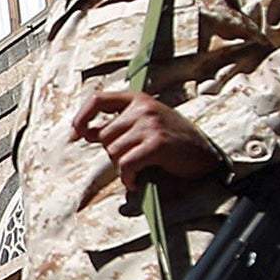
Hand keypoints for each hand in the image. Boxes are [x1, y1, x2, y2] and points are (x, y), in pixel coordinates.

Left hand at [72, 89, 223, 189]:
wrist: (205, 156)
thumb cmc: (173, 143)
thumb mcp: (144, 127)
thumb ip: (116, 127)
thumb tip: (83, 133)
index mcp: (138, 99)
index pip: (97, 100)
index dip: (81, 118)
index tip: (74, 135)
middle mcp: (143, 108)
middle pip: (104, 136)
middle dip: (113, 154)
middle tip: (133, 161)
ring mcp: (151, 124)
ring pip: (113, 152)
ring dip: (123, 167)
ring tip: (141, 169)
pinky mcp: (157, 143)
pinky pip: (126, 165)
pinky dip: (129, 178)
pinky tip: (138, 180)